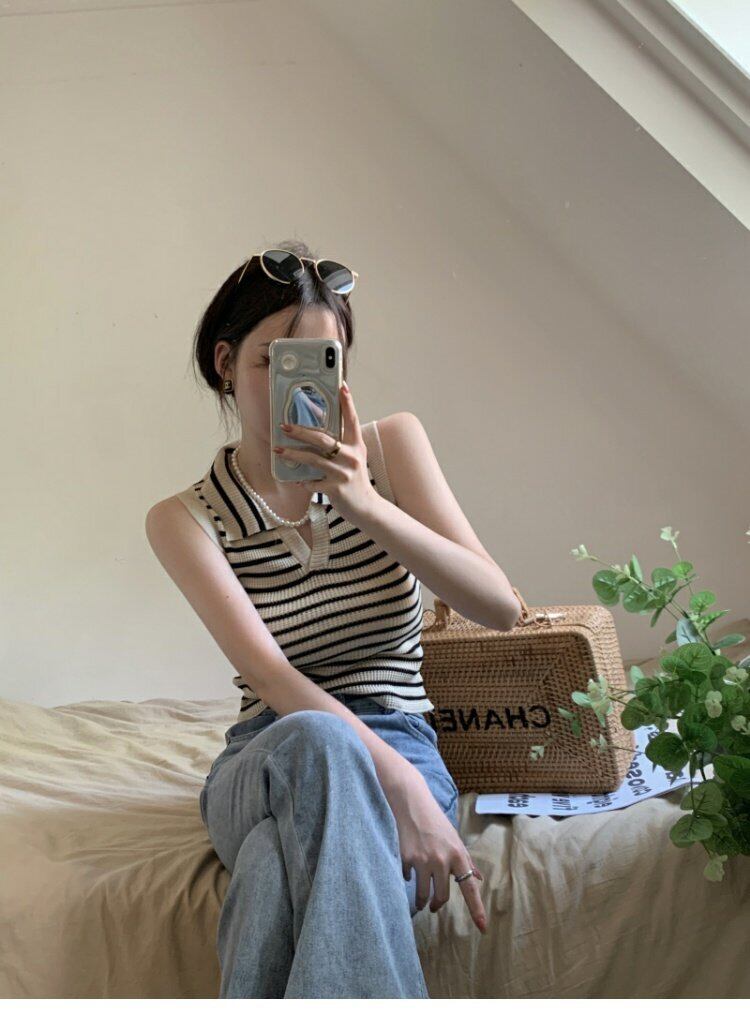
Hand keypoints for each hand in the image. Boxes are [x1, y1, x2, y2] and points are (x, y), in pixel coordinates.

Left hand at [273, 381, 377, 518]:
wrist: (366, 508)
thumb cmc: (356, 480)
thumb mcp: (354, 459)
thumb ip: (342, 445)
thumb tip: (316, 433)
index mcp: (357, 446)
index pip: (352, 420)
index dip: (347, 403)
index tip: (342, 386)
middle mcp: (351, 457)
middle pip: (323, 438)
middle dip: (300, 431)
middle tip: (284, 426)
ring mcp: (343, 473)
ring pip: (313, 459)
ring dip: (293, 453)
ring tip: (279, 449)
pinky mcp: (335, 489)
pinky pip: (312, 482)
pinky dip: (303, 481)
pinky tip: (298, 479)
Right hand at [382, 759, 487, 933]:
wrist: (413, 803)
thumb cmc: (436, 822)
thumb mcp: (455, 839)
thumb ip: (466, 861)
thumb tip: (479, 879)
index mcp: (458, 855)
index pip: (470, 888)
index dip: (476, 909)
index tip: (483, 928)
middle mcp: (443, 860)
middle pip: (442, 897)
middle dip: (437, 905)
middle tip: (434, 907)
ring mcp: (424, 860)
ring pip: (423, 894)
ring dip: (421, 901)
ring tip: (420, 901)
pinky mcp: (407, 858)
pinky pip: (407, 879)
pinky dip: (407, 879)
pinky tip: (408, 872)